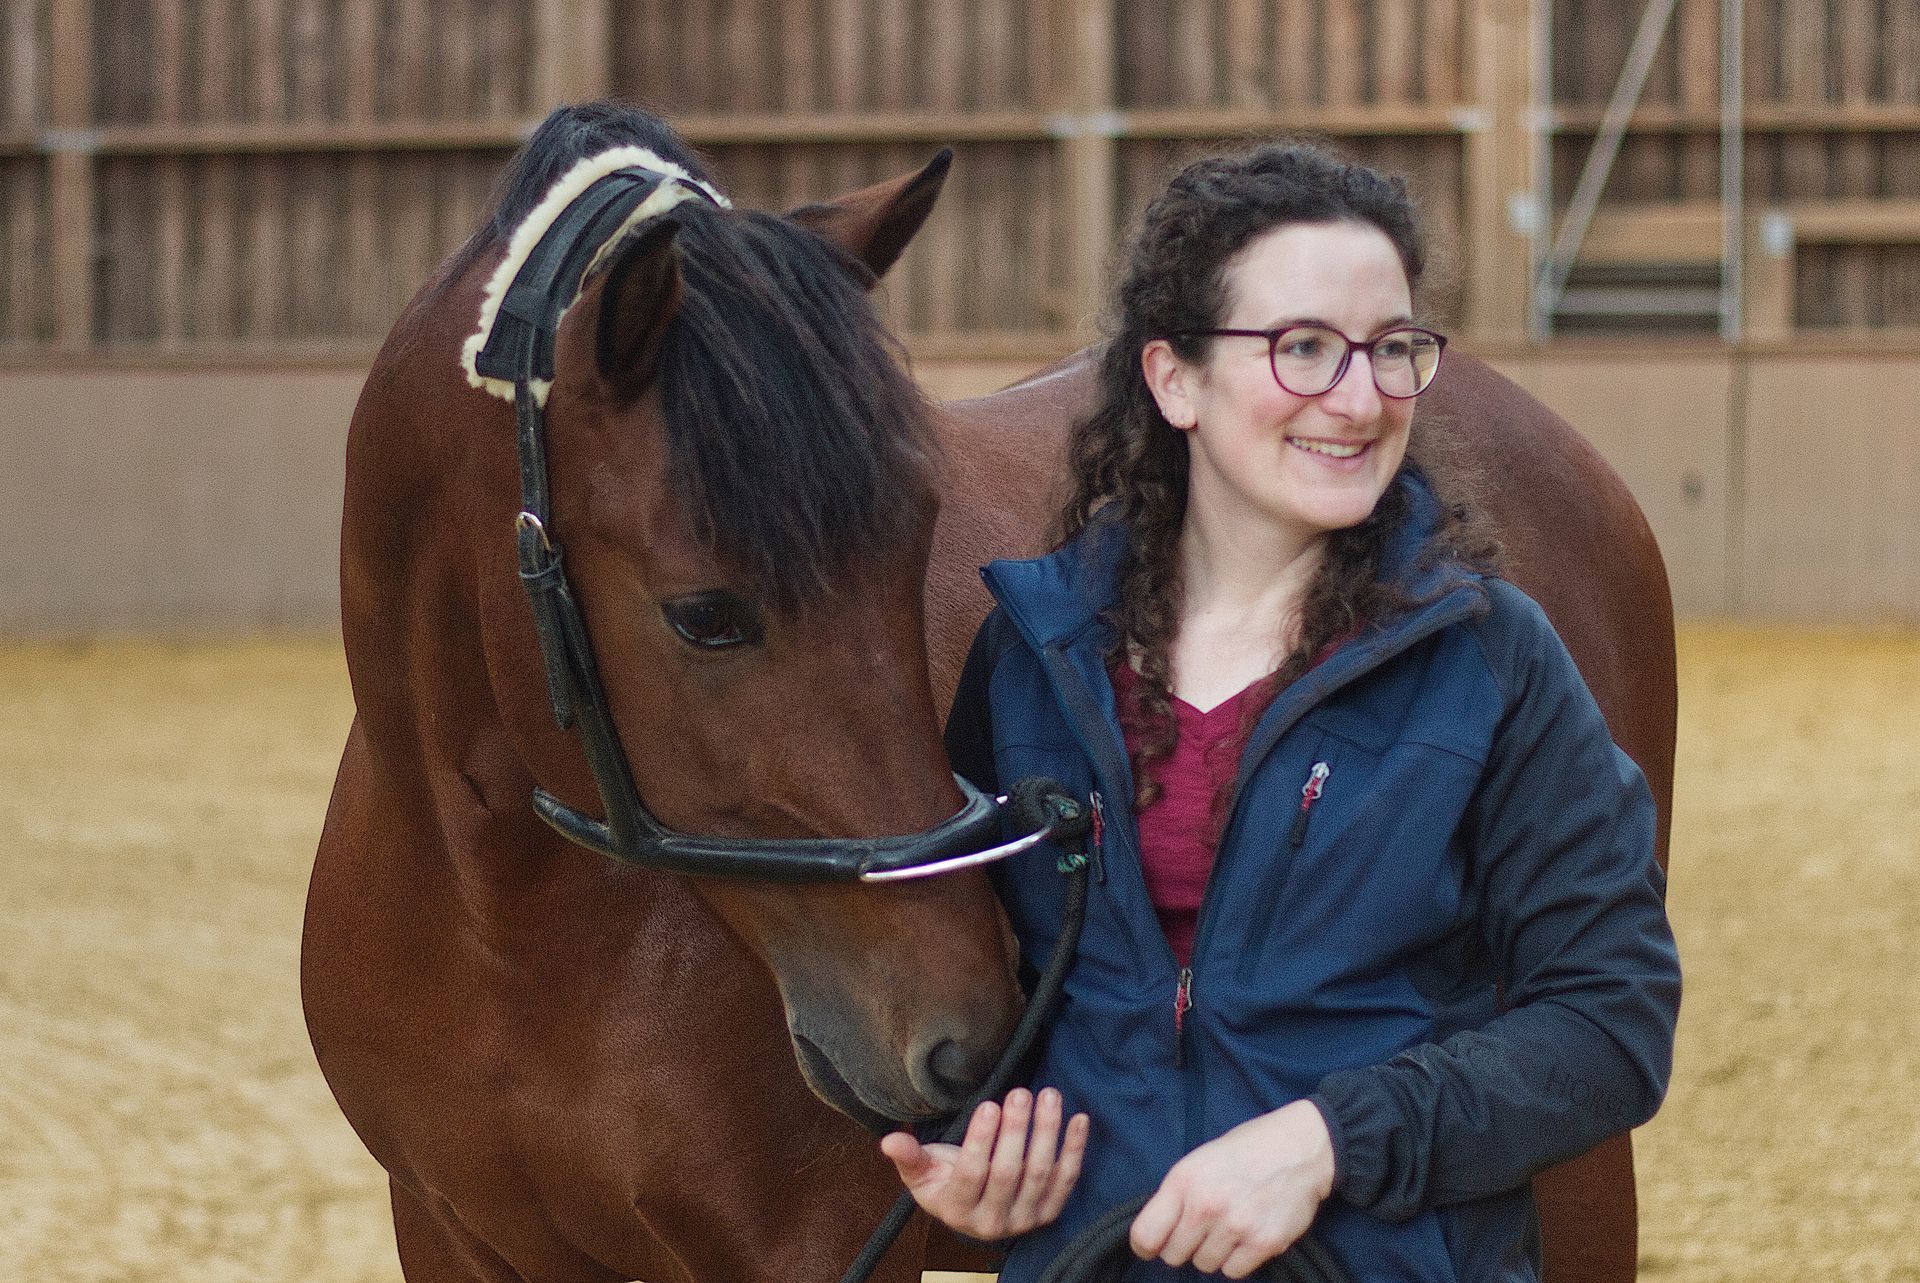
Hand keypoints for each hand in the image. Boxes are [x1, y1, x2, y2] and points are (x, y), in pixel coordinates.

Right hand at [879, 1086, 1089, 1240]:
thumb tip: (888, 1141)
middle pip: (1009, 1173)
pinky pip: (1066, 1180)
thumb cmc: (945, 1181)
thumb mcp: (922, 1172)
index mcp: (958, 1211)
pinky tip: (1079, 1119)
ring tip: (1048, 1096)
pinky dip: (1075, 1149)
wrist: (975, 1210)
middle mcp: (993, 1223)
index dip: (982, 1140)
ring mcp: (1025, 1220)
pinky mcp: (1049, 1213)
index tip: (990, 1105)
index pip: (972, 1174)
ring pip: (1040, 1174)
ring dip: (1047, 1132)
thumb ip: (909, 1157)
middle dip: (1016, 1130)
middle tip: (1020, 1093)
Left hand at [1130, 1099, 1334, 1277]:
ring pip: (1204, 1265)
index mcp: (1184, 1180)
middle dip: (1184, 1245)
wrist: (1300, 1147)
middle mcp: (1206, 1205)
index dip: (1145, 1246)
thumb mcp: (1200, 1160)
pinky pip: (1234, 1271)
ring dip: (1213, 1251)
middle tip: (1203, 1228)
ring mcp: (1235, 1226)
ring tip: (1229, 1225)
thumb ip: (1176, 1195)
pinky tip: (1246, 1234)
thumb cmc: (1246, 1150)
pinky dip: (1238, 1259)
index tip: (1153, 1246)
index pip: (1145, 1235)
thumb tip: (1155, 1233)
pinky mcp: (1263, 1243)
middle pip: (1174, 1256)